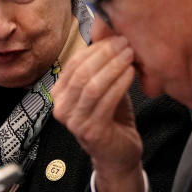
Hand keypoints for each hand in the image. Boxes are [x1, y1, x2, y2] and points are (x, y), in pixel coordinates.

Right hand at [52, 35, 144, 191]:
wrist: (118, 155)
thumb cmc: (111, 119)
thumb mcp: (103, 90)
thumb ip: (101, 69)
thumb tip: (111, 37)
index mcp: (60, 94)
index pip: (73, 63)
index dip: (94, 48)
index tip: (115, 36)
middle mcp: (61, 108)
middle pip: (81, 72)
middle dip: (105, 54)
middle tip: (125, 42)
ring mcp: (74, 121)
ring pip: (91, 85)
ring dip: (113, 66)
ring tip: (130, 55)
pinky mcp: (91, 130)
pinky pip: (105, 100)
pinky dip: (118, 83)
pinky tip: (131, 73)